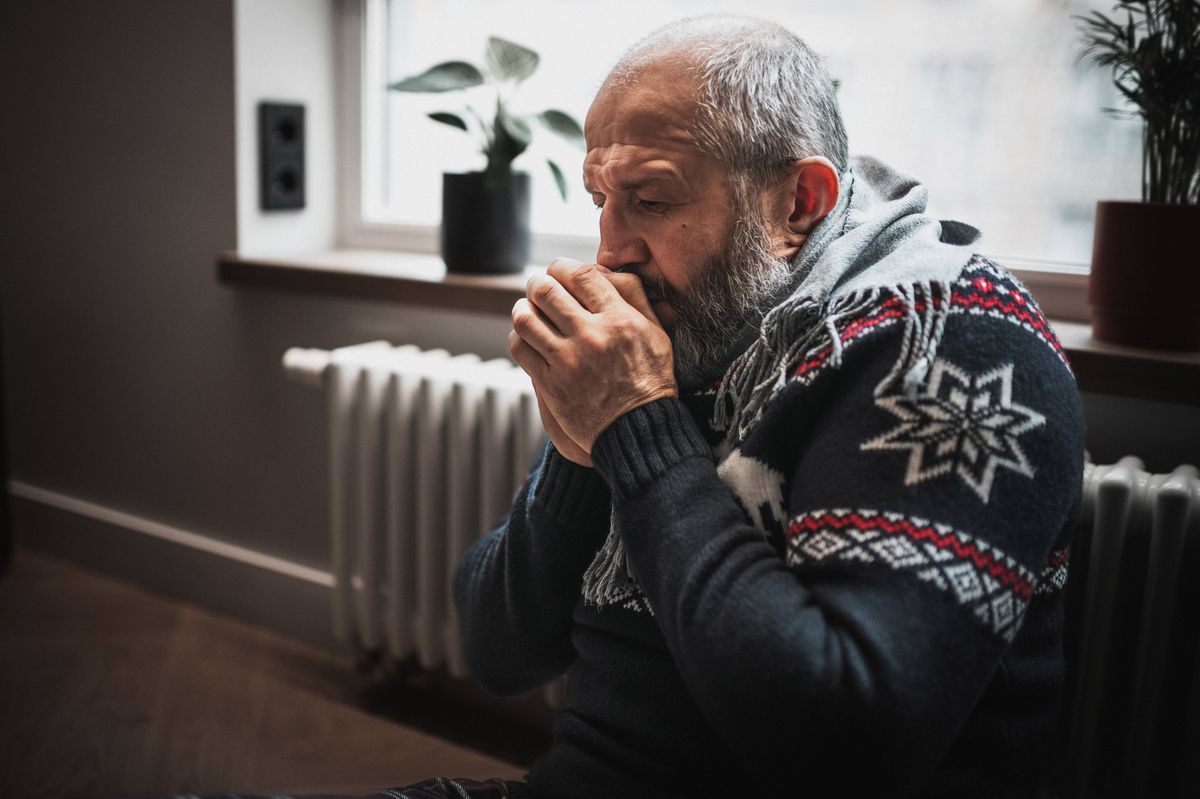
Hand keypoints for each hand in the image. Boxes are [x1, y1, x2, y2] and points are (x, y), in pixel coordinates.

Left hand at [508, 259, 676, 453]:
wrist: (638, 429)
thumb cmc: (650, 379)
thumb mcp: (656, 333)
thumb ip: (634, 297)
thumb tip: (606, 268)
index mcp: (620, 320)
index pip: (581, 275)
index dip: (562, 266)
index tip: (557, 269)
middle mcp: (593, 337)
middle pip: (547, 291)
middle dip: (538, 283)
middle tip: (537, 285)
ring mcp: (569, 361)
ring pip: (526, 318)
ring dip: (522, 307)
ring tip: (527, 308)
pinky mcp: (551, 384)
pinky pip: (521, 348)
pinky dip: (519, 336)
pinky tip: (527, 336)